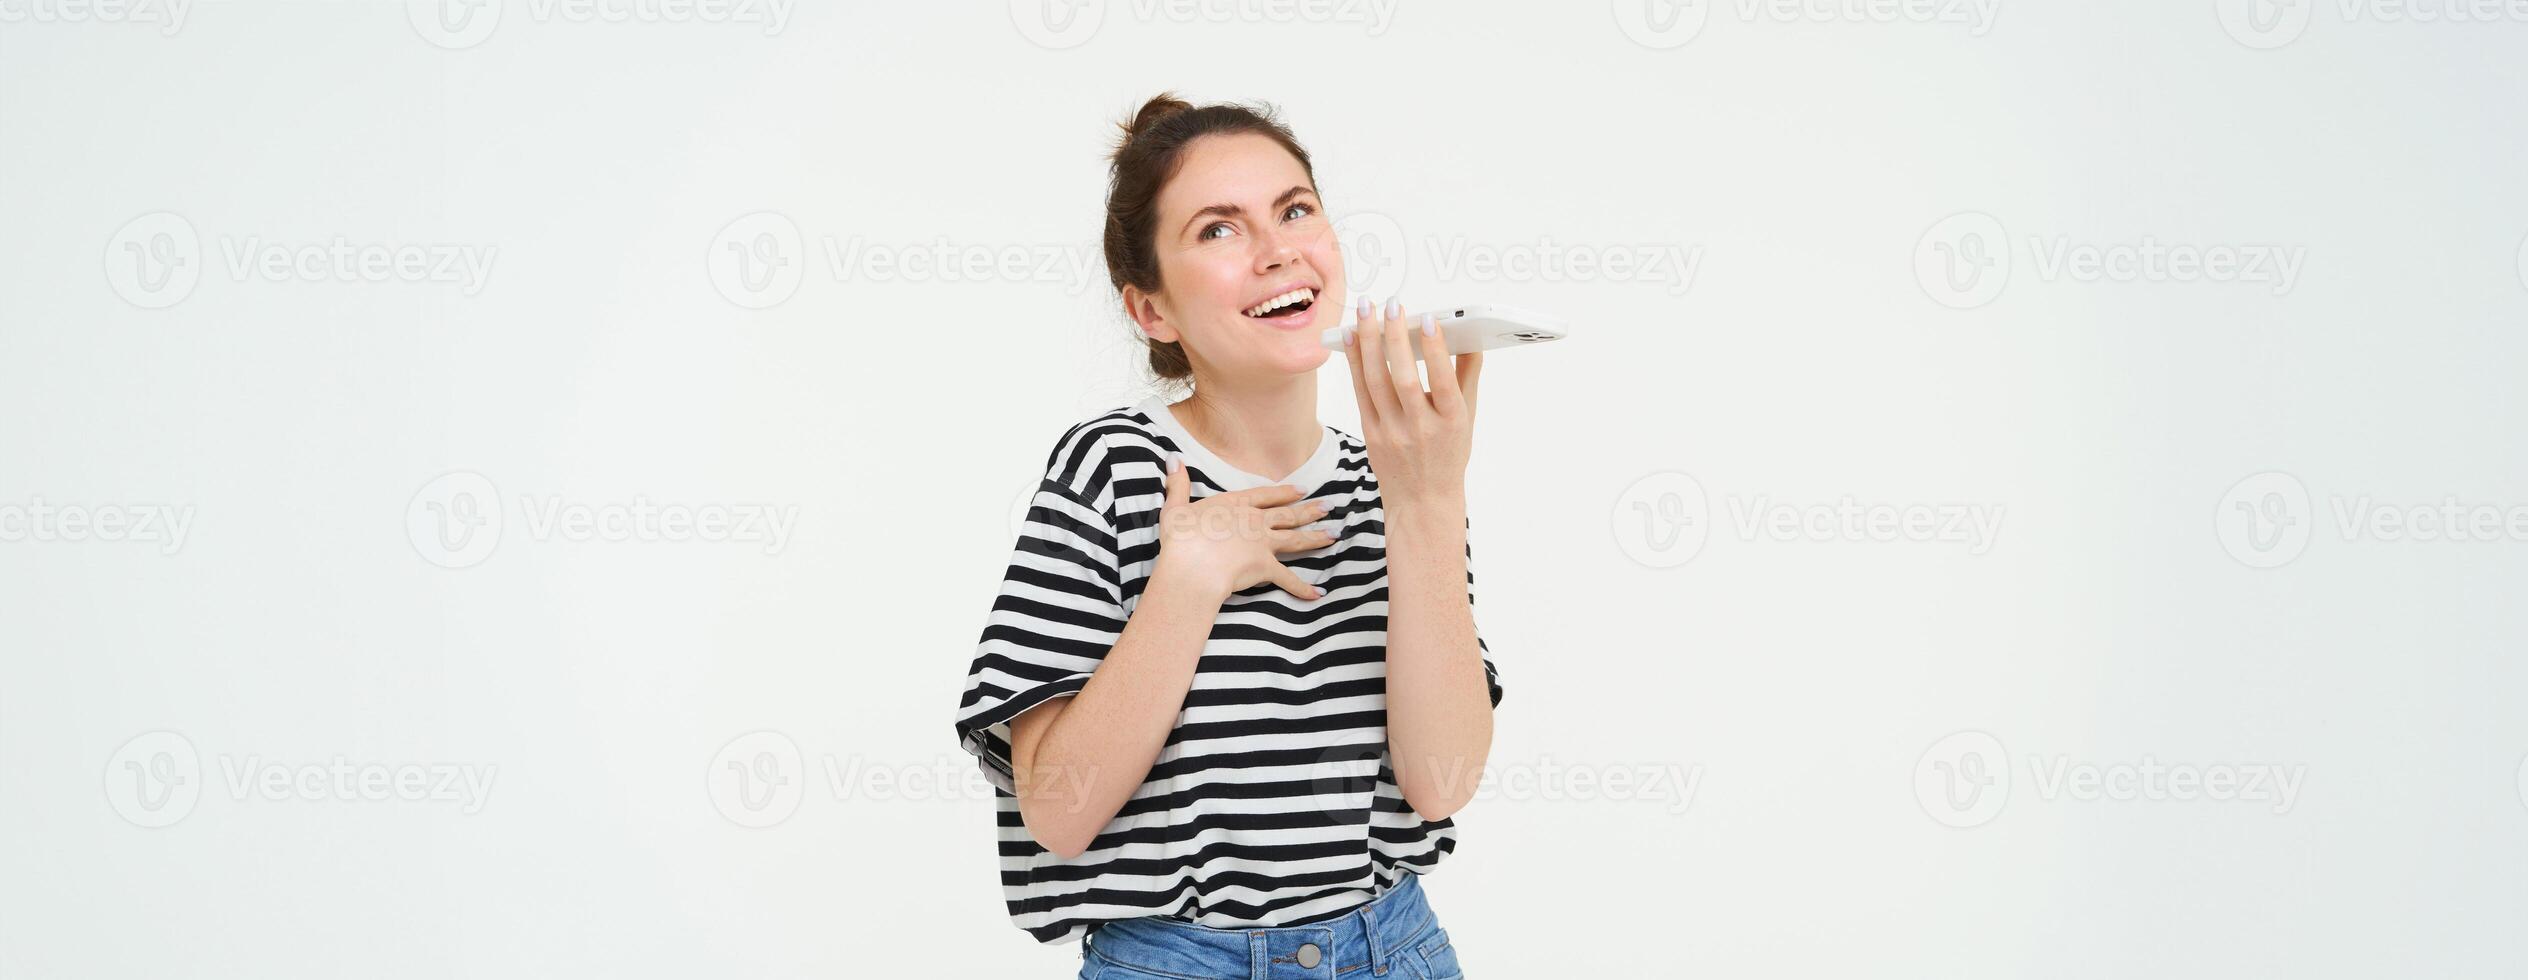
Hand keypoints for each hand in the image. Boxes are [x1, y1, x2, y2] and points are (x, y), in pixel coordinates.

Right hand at [1150, 455, 1334, 600]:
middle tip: (1329, 507)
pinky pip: (1288, 580)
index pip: (1265, 495)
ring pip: (1295, 539)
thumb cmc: (1181, 538)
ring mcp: (1262, 544)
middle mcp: (1254, 521)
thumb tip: (1173, 458)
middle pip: (1287, 514)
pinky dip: (1303, 589)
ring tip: (1334, 534)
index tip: (1302, 490)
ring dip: (1316, 537)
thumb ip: (1177, 484)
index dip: (1285, 493)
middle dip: (1309, 510)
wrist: (1193, 565)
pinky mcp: (1265, 568)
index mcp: (1234, 505)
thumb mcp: (1175, 507)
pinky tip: (1318, 594)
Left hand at [1342, 296, 1481, 507]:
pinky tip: (1351, 336)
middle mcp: (1420, 428)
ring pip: (1375, 382)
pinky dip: (1354, 362)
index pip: (1442, 382)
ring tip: (1367, 310)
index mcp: (1451, 422)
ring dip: (1368, 342)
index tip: (1429, 319)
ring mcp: (1391, 432)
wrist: (1422, 501)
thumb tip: (1472, 337)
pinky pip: (1359, 392)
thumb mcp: (1467, 418)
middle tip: (1392, 304)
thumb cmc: (1448, 454)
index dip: (1436, 350)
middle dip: (1395, 338)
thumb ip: (1467, 377)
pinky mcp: (1370, 434)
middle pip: (1402, 378)